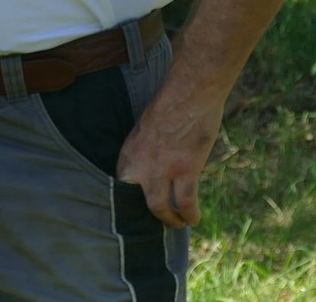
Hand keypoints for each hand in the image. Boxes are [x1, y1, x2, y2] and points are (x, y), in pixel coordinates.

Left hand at [114, 95, 220, 228]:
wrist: (190, 92)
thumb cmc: (172, 103)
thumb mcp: (146, 128)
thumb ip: (146, 150)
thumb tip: (155, 167)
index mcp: (129, 152)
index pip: (121, 185)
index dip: (130, 199)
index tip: (138, 207)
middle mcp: (140, 164)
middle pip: (135, 202)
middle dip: (147, 213)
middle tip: (158, 218)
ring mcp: (162, 169)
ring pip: (159, 207)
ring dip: (169, 219)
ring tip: (177, 223)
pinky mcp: (185, 170)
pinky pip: (186, 202)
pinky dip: (190, 214)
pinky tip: (193, 219)